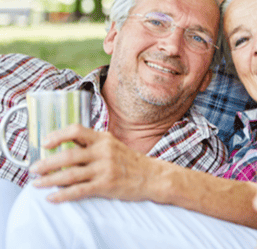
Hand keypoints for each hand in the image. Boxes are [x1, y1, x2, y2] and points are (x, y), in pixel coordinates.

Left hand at [30, 124, 156, 202]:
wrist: (152, 175)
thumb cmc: (130, 161)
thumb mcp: (112, 145)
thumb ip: (92, 144)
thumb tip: (65, 145)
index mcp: (103, 138)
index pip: (76, 130)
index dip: (57, 135)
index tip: (45, 143)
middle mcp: (103, 151)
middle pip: (68, 155)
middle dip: (46, 163)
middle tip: (33, 169)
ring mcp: (105, 169)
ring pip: (70, 174)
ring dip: (49, 180)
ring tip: (37, 184)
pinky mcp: (106, 185)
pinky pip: (79, 190)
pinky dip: (62, 195)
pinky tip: (52, 197)